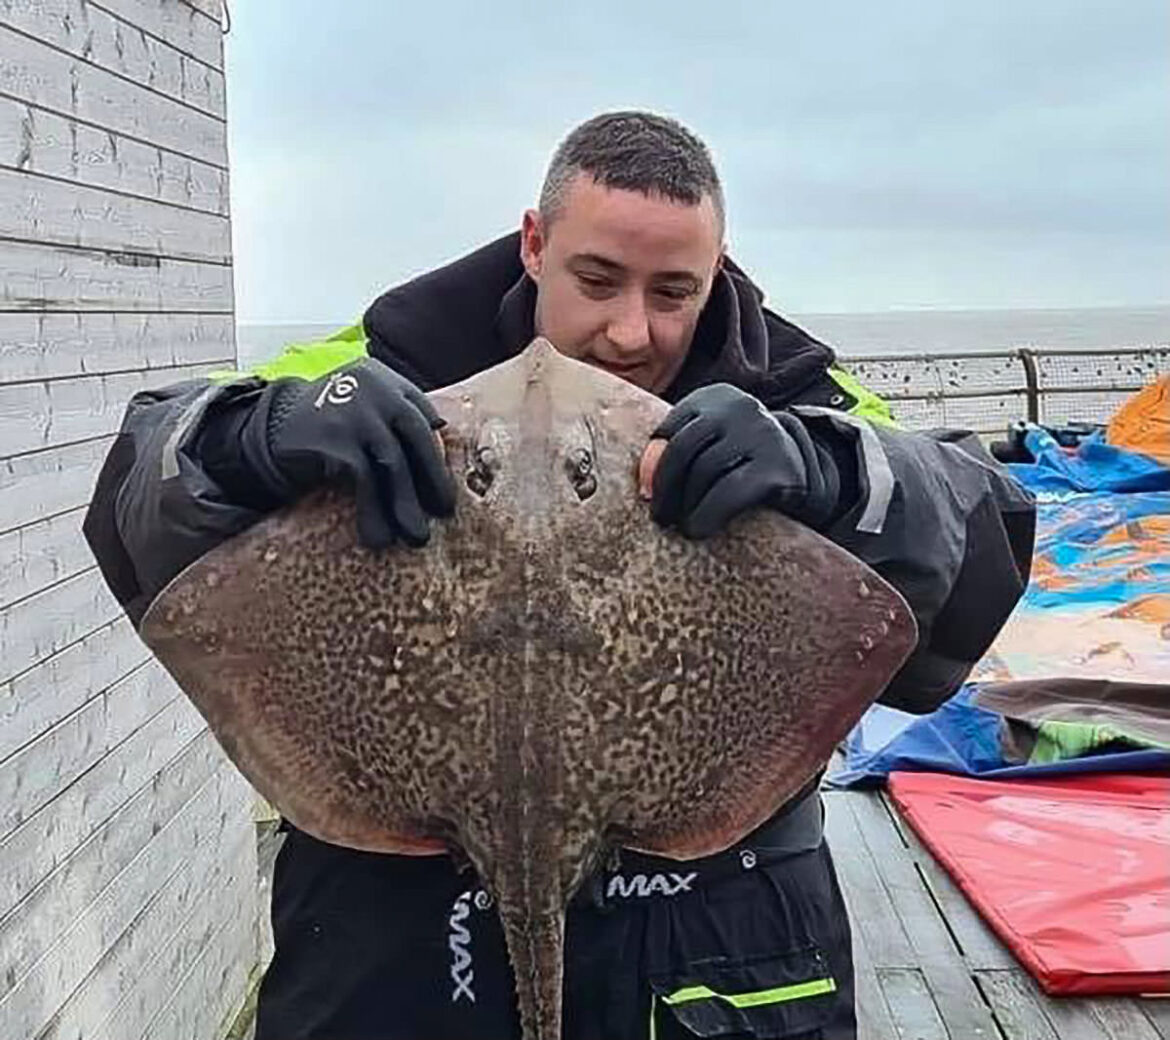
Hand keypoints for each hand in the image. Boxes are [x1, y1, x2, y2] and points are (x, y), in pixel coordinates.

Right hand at [240, 358, 455, 548]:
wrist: (266, 430)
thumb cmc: (325, 428)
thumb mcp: (362, 413)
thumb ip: (395, 426)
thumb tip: (441, 468)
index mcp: (384, 379)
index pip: (424, 415)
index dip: (437, 453)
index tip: (444, 483)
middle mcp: (374, 389)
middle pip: (417, 436)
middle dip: (434, 478)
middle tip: (444, 513)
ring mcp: (353, 412)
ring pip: (394, 463)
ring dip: (407, 505)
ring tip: (416, 537)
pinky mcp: (334, 440)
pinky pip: (365, 482)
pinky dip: (374, 512)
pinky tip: (378, 537)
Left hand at [642, 384, 844, 537]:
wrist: (805, 476)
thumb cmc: (742, 464)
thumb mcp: (712, 447)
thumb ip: (678, 453)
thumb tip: (646, 485)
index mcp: (718, 397)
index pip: (672, 428)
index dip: (653, 465)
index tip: (647, 493)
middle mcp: (741, 407)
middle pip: (683, 447)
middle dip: (665, 487)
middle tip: (659, 516)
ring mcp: (763, 433)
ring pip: (704, 470)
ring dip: (685, 505)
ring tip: (680, 525)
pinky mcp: (777, 466)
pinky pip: (728, 492)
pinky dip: (707, 514)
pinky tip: (697, 529)